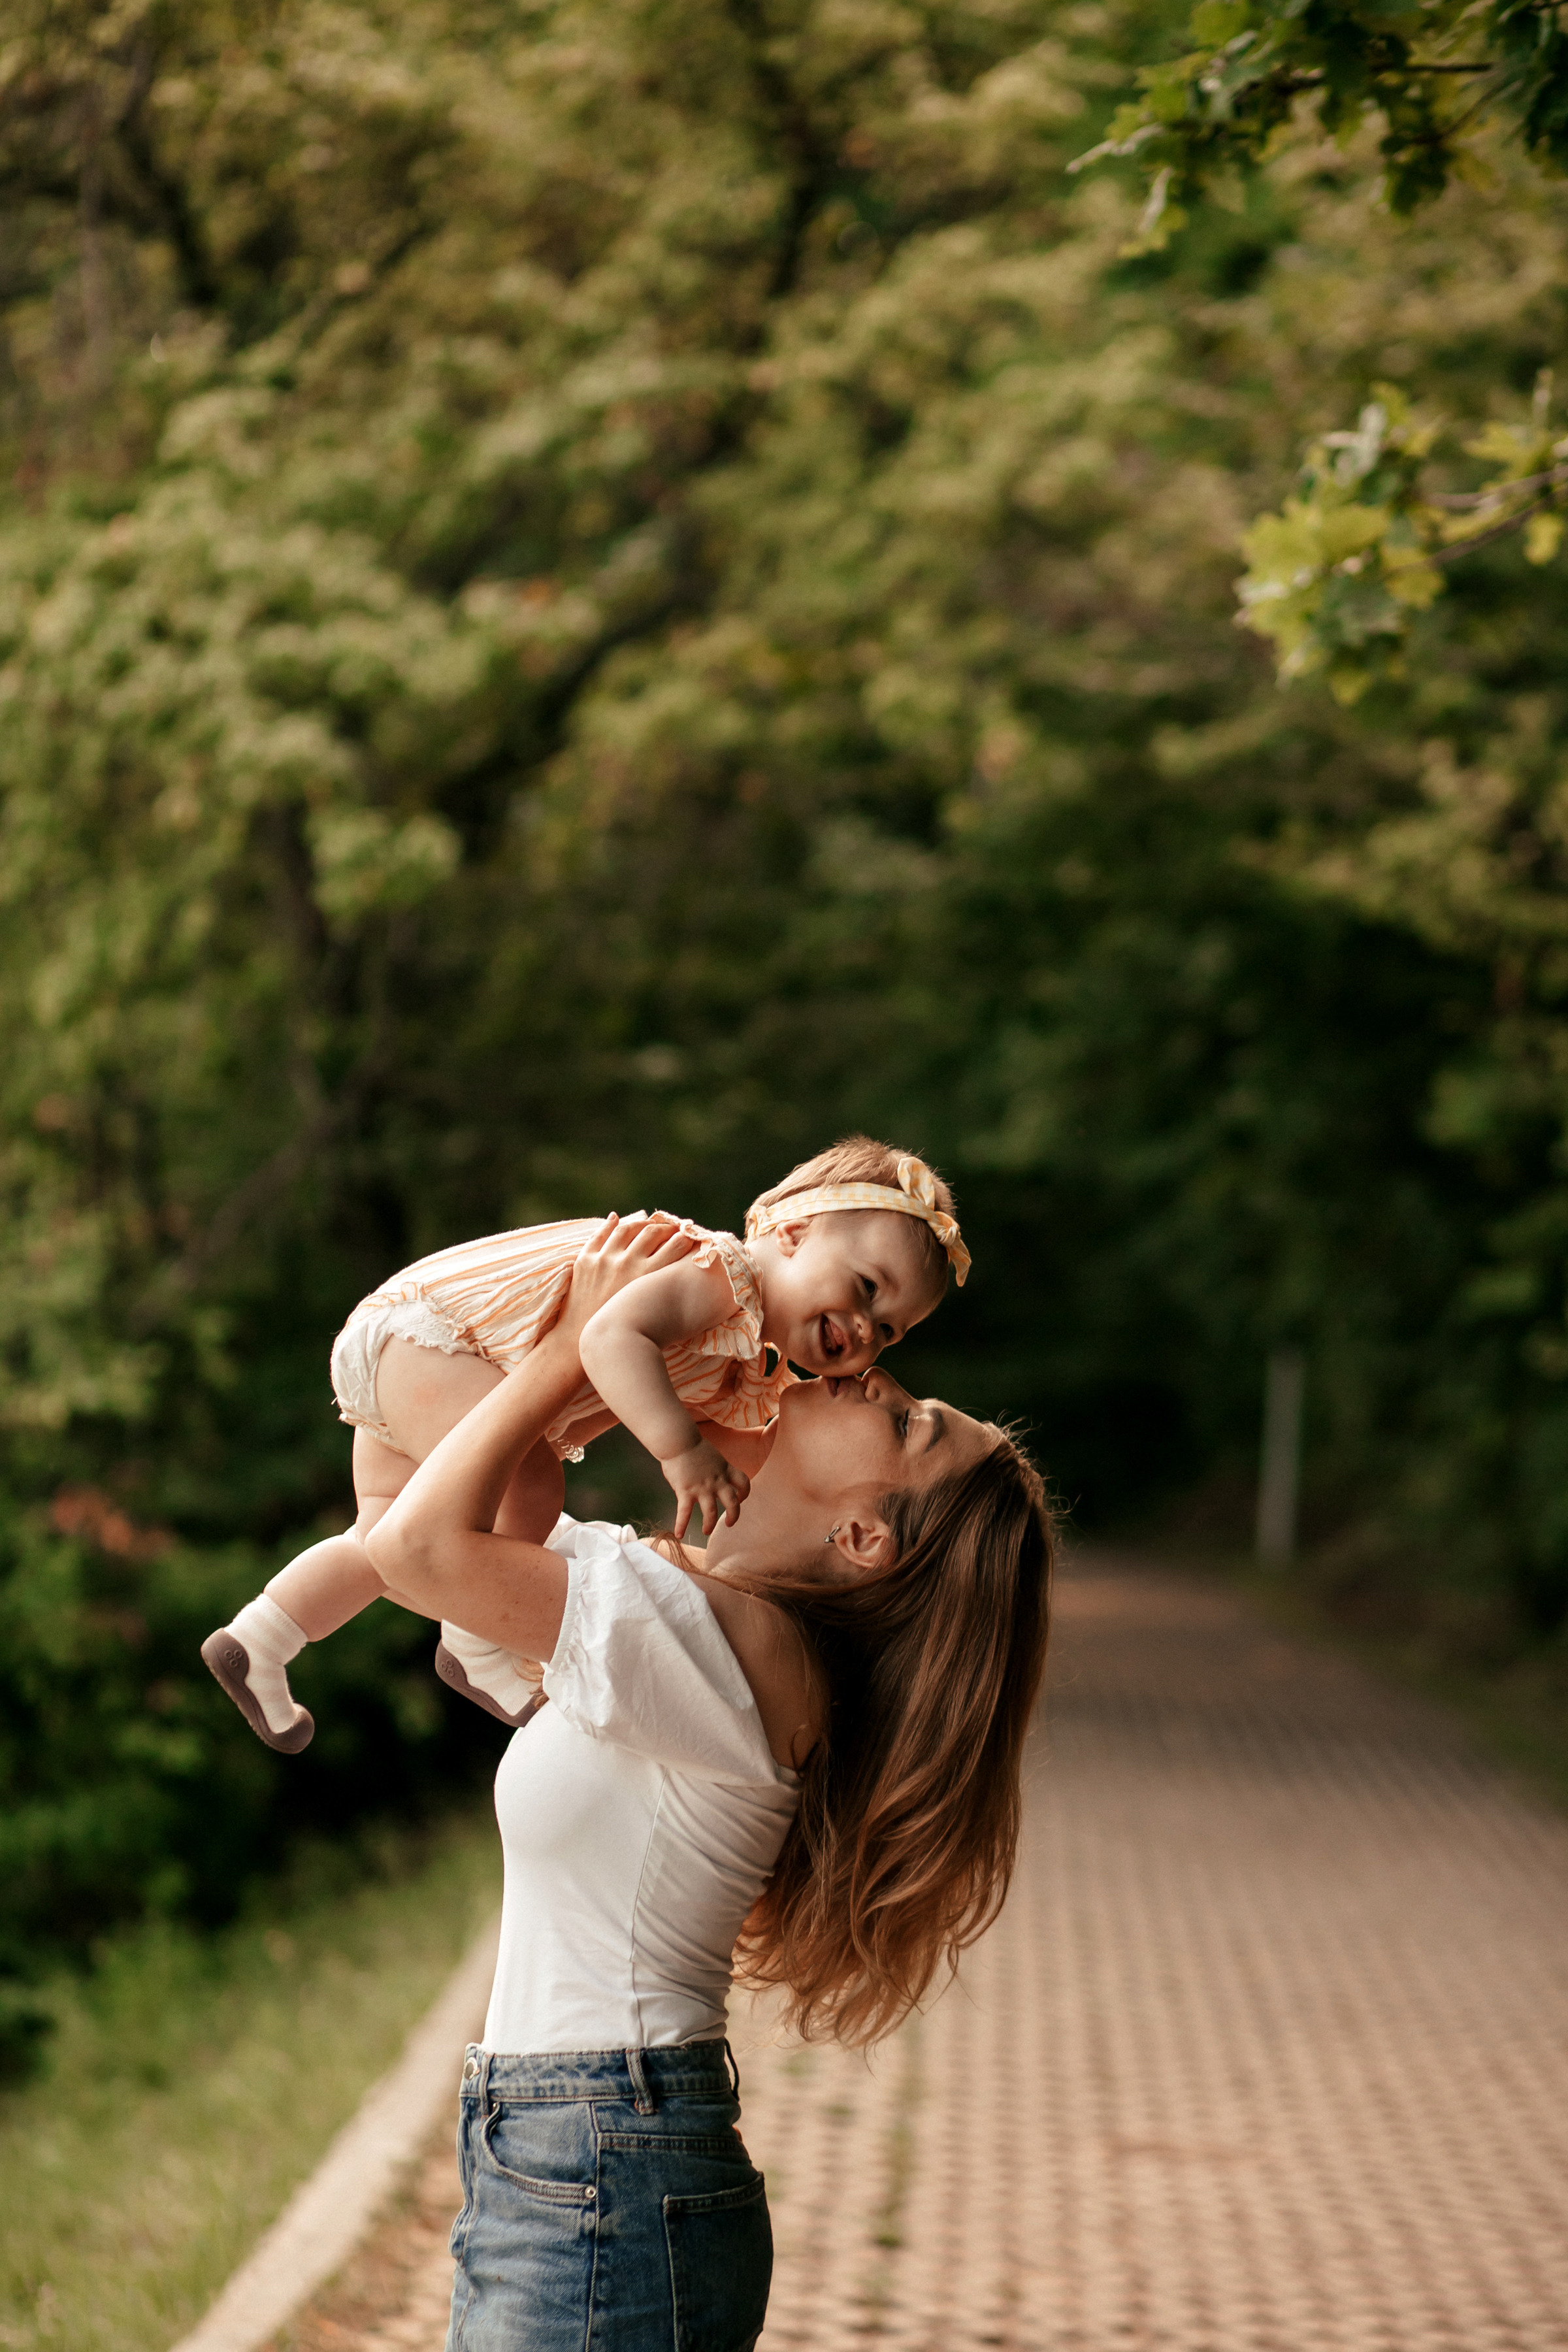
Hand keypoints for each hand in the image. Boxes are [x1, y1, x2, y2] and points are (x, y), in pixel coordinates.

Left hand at [552, 1214, 696, 1349]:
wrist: (581, 1341)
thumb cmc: (627, 1334)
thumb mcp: (654, 1311)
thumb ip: (670, 1289)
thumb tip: (688, 1276)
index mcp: (648, 1275)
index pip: (676, 1244)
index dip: (687, 1237)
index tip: (691, 1236)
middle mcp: (627, 1262)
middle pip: (653, 1232)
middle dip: (666, 1228)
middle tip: (673, 1229)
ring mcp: (604, 1259)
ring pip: (627, 1229)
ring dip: (641, 1224)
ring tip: (648, 1225)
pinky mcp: (586, 1260)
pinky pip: (599, 1235)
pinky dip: (609, 1224)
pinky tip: (616, 1218)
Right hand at [663, 1437, 750, 1540]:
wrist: (678, 1440)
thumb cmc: (691, 1446)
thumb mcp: (712, 1455)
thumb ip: (715, 1469)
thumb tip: (712, 1477)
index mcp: (725, 1469)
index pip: (744, 1482)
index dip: (745, 1493)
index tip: (740, 1498)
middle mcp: (717, 1481)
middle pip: (733, 1503)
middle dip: (734, 1515)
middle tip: (729, 1524)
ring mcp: (702, 1487)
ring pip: (712, 1512)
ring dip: (709, 1524)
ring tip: (706, 1531)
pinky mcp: (685, 1491)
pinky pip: (685, 1513)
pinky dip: (681, 1525)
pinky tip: (678, 1534)